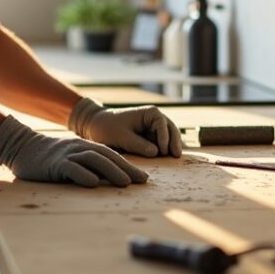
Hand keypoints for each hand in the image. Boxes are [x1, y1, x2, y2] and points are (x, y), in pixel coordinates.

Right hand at [0, 116, 148, 187]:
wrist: (22, 147)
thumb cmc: (49, 157)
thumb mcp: (72, 157)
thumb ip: (88, 165)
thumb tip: (108, 179)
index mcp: (86, 147)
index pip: (112, 156)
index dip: (129, 166)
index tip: (144, 178)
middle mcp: (80, 149)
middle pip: (108, 157)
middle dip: (127, 169)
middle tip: (143, 181)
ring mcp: (68, 155)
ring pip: (94, 161)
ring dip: (111, 171)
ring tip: (125, 183)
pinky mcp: (55, 164)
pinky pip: (71, 169)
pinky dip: (83, 175)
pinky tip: (93, 183)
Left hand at [68, 97, 182, 157]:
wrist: (97, 127)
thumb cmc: (108, 128)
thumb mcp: (122, 137)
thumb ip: (139, 144)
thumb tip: (156, 152)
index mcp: (150, 113)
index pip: (162, 124)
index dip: (165, 137)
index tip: (163, 151)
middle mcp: (155, 119)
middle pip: (171, 130)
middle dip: (174, 142)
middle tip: (177, 156)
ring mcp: (155, 129)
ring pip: (169, 137)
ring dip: (172, 146)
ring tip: (175, 158)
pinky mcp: (151, 138)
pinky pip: (162, 144)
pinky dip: (166, 150)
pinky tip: (169, 159)